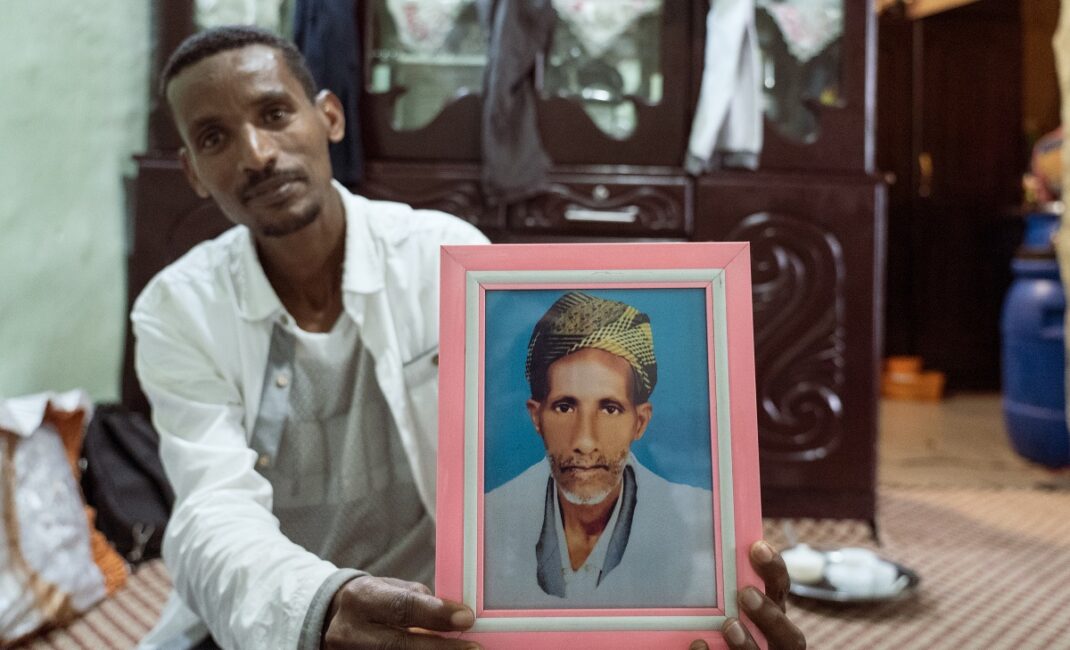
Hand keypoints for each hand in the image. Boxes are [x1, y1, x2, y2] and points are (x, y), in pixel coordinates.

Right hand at [323, 575, 479, 648]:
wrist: (332, 622)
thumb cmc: (372, 604)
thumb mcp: (390, 590)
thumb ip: (420, 601)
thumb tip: (456, 615)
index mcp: (361, 598)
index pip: (402, 606)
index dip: (436, 613)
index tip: (466, 618)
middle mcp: (350, 632)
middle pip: (399, 645)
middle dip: (440, 649)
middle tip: (472, 648)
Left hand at [690, 541, 805, 649]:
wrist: (708, 642)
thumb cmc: (715, 624)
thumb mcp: (725, 602)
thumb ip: (723, 585)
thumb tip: (695, 548)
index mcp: (771, 616)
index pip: (780, 590)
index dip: (774, 570)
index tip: (757, 548)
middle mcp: (774, 643)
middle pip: (790, 636)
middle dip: (769, 614)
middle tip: (746, 594)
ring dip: (748, 643)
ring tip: (729, 626)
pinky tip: (699, 645)